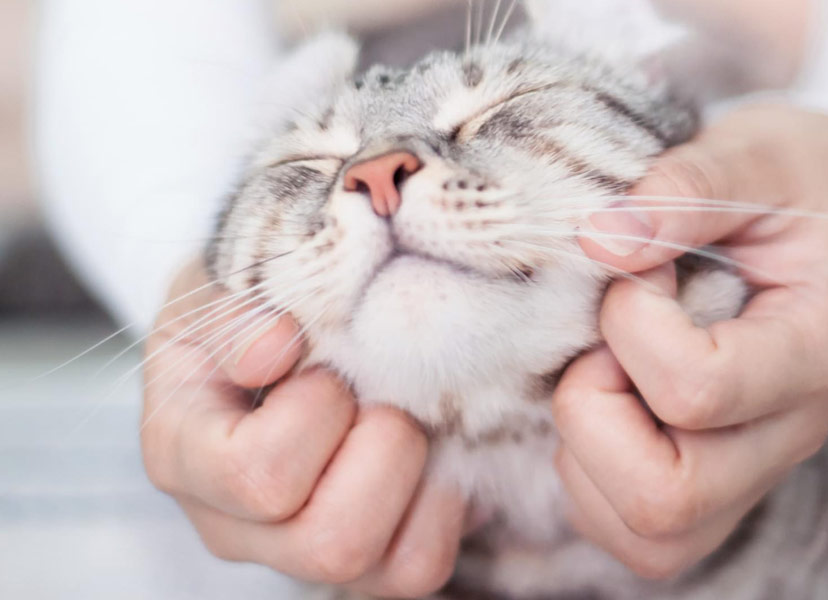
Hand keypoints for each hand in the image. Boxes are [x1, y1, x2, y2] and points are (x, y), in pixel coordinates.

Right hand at [140, 260, 463, 597]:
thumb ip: (236, 309)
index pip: (256, 474)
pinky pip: (423, 566)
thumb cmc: (253, 303)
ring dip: (421, 480)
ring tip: (408, 421)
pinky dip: (446, 505)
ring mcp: (299, 555)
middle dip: (385, 450)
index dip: (316, 411)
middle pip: (330, 544)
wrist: (284, 322)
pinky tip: (430, 451)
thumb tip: (276, 345)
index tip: (319, 360)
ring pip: (391, 571)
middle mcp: (233, 526)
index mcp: (182, 453)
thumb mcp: (226, 280)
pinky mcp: (362, 563)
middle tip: (380, 395)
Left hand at [553, 105, 827, 577]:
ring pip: (646, 531)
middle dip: (593, 408)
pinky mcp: (711, 485)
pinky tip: (604, 399)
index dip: (631, 324)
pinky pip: (630, 529)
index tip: (636, 268)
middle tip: (601, 340)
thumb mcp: (757, 156)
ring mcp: (750, 472)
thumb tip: (597, 240)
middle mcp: (787, 434)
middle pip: (666, 497)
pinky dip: (589, 474)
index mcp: (814, 354)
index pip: (697, 390)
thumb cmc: (796, 182)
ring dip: (585, 449)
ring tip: (604, 368)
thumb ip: (686, 187)